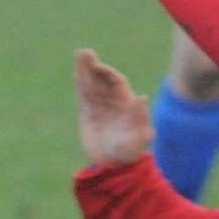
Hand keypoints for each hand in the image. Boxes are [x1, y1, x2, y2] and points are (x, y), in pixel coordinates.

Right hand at [75, 49, 152, 165]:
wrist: (112, 165)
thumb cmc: (131, 151)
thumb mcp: (140, 137)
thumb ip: (141, 117)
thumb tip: (143, 96)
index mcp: (126, 103)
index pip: (117, 82)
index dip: (108, 74)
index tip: (99, 67)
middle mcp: (113, 101)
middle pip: (102, 79)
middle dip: (93, 66)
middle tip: (85, 52)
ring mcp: (99, 106)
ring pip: (91, 84)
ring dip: (84, 70)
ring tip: (79, 54)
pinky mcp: (88, 113)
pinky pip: (83, 94)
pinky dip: (79, 83)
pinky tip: (76, 72)